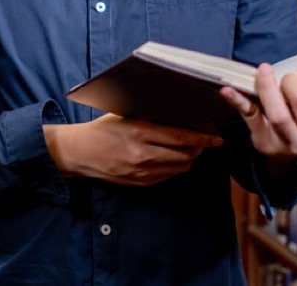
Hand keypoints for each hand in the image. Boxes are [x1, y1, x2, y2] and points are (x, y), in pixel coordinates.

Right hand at [44, 114, 223, 186]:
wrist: (80, 153)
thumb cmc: (102, 130)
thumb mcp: (125, 116)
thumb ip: (150, 117)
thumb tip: (178, 113)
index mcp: (139, 132)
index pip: (181, 137)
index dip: (203, 138)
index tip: (216, 136)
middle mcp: (142, 154)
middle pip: (185, 154)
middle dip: (200, 148)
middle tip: (206, 141)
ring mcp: (141, 172)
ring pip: (180, 167)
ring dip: (189, 158)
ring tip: (190, 149)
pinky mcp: (140, 183)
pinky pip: (168, 176)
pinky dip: (175, 166)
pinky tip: (172, 158)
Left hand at [219, 45, 296, 158]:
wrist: (291, 153)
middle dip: (292, 80)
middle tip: (288, 77)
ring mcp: (288, 142)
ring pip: (276, 111)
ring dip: (267, 86)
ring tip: (265, 72)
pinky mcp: (262, 140)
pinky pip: (247, 117)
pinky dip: (236, 100)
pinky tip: (227, 88)